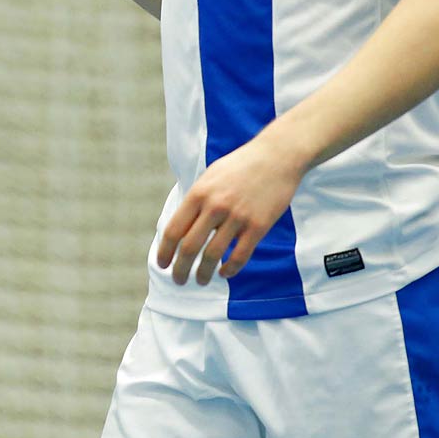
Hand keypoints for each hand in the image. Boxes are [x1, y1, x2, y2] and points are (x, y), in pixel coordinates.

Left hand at [155, 132, 308, 285]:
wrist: (276, 157)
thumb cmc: (240, 167)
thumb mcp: (210, 177)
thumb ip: (196, 201)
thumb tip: (182, 226)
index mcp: (198, 193)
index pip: (174, 230)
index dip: (165, 251)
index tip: (162, 264)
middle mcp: (215, 206)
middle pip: (189, 247)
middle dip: (180, 269)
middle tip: (178, 280)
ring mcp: (237, 217)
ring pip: (213, 255)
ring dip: (204, 273)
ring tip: (200, 281)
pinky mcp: (258, 226)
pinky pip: (240, 255)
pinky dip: (230, 269)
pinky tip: (224, 273)